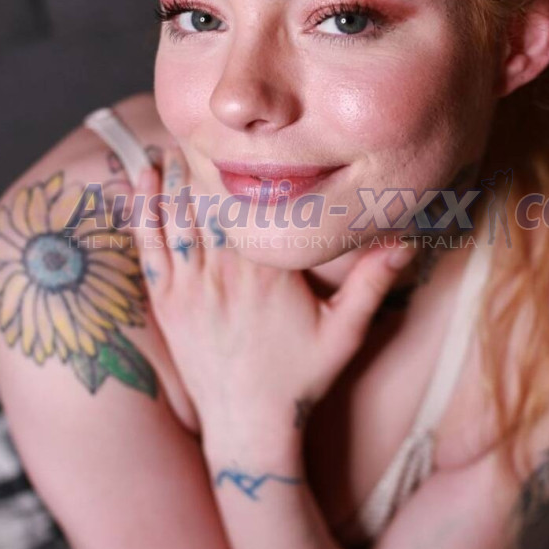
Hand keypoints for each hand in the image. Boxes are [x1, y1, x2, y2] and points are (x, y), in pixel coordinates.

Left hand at [128, 148, 417, 452]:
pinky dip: (143, 210)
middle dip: (203, 156)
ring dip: (171, 174)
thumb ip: (373, 284)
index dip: (241, 161)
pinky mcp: (167, 304)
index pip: (250, 201)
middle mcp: (224, 273)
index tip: (241, 129)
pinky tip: (141, 179)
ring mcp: (189, 288)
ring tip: (174, 138)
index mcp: (267, 271)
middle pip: (208, 198)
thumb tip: (407, 241)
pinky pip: (149, 246)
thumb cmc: (299, 380)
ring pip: (175, 215)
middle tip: (202, 120)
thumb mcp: (345, 333)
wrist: (248, 428)